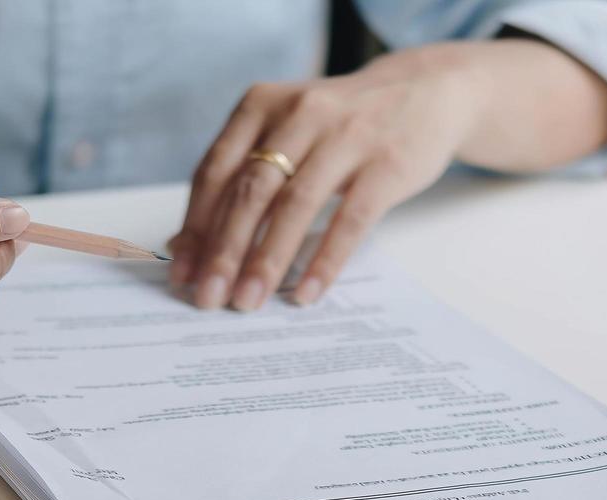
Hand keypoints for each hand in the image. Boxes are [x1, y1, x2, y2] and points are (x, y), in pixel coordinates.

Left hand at [167, 39, 606, 314]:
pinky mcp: (387, 164)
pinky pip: (350, 220)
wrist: (425, 91)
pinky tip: (306, 293)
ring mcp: (347, 137)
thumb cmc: (341, 124)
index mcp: (261, 104)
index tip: (182, 272)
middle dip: (224, 250)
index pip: (216, 171)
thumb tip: (186, 243)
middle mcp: (300, 114)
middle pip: (251, 190)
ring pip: (296, 205)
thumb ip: (240, 176)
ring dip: (268, 259)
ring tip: (249, 301)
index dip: (195, 225)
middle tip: (208, 296)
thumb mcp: (286, 132)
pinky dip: (325, 260)